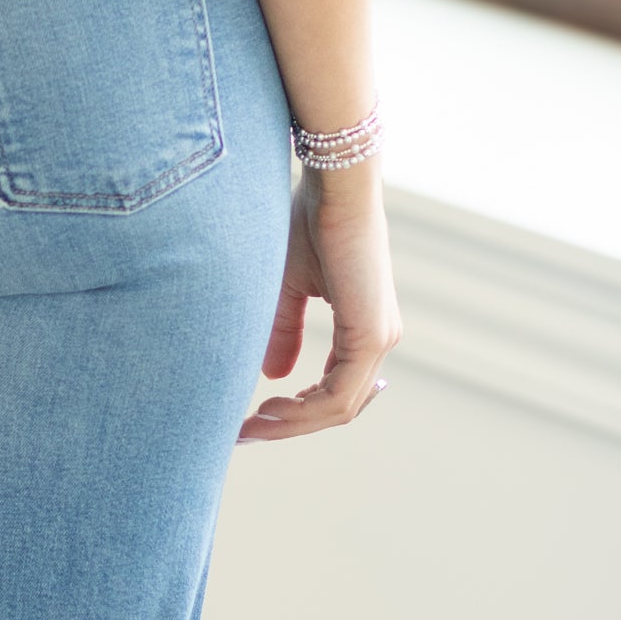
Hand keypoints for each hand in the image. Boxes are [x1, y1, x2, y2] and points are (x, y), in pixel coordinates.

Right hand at [239, 164, 400, 441]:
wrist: (333, 185)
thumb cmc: (308, 222)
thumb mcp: (288, 287)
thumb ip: (283, 332)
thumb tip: (274, 376)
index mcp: (363, 328)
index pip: (333, 390)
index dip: (293, 413)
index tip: (249, 419)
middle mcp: (377, 339)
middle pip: (334, 409)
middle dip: (287, 427)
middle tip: (243, 434)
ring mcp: (378, 339)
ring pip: (335, 410)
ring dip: (289, 425)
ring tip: (248, 427)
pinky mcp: (371, 336)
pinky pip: (337, 396)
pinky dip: (300, 412)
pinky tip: (266, 412)